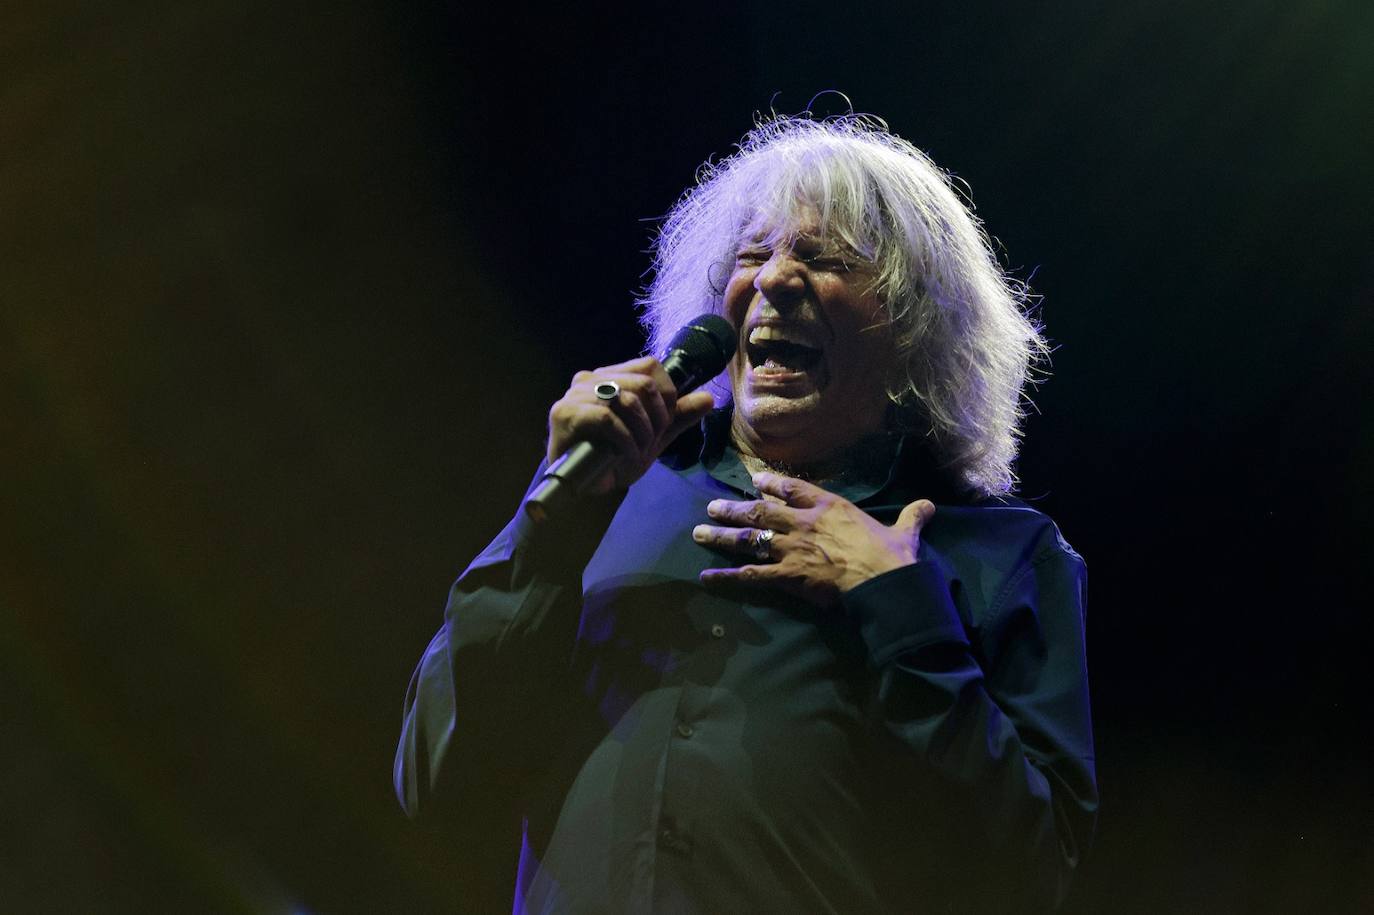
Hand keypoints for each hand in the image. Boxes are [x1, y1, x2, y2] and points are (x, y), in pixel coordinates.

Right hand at [547, 356, 715, 493]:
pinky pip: (607, 418)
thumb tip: (709, 398)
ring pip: (627, 399)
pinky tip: (624, 455)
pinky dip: (624, 440)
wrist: (583, 487)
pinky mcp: (564, 413)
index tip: (664, 424)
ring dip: (642, 432)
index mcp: (610, 376)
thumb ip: (677, 417)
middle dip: (657, 418)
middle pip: (643, 383)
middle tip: (651, 441)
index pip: (650, 366)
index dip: (666, 395)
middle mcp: (590, 379)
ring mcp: (575, 394)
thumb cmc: (612, 458)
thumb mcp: (652, 436)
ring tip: (638, 451)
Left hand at [693, 472, 935, 606]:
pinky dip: (727, 577)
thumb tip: (929, 506)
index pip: (793, 489)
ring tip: (699, 532)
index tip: (754, 481)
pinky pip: (750, 575)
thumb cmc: (894, 556)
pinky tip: (706, 579)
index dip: (771, 484)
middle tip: (711, 506)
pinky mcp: (787, 575)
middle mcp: (803, 522)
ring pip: (748, 538)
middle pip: (760, 512)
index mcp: (829, 507)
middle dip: (734, 509)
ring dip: (722, 535)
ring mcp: (792, 548)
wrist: (885, 580)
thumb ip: (911, 517)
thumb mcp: (904, 531)